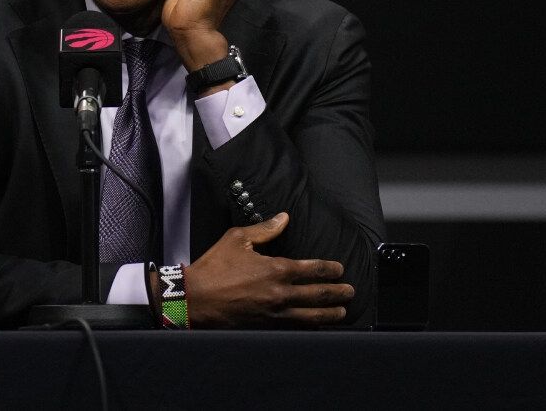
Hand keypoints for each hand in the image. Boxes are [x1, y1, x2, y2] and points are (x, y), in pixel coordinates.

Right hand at [181, 212, 354, 327]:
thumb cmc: (214, 267)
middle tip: (350, 291)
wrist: (195, 298)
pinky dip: (310, 326)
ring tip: (342, 312)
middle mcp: (279, 293)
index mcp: (275, 269)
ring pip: (311, 315)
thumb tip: (283, 218)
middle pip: (317, 294)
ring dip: (329, 313)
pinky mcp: (265, 326)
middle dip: (337, 292)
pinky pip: (295, 327)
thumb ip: (264, 229)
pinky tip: (317, 326)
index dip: (330, 269)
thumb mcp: (237, 239)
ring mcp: (274, 313)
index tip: (339, 269)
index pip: (312, 269)